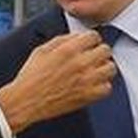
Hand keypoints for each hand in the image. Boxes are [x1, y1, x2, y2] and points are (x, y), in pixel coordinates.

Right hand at [0, 32, 114, 134]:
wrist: (26, 100)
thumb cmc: (31, 77)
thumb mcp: (42, 50)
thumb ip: (62, 40)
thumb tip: (76, 37)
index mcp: (68, 50)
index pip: (94, 36)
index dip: (91, 39)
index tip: (90, 43)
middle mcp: (80, 63)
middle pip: (105, 50)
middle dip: (99, 51)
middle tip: (93, 55)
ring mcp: (86, 81)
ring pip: (110, 68)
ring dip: (104, 67)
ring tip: (96, 69)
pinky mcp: (87, 96)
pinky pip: (107, 88)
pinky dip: (103, 85)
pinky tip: (94, 84)